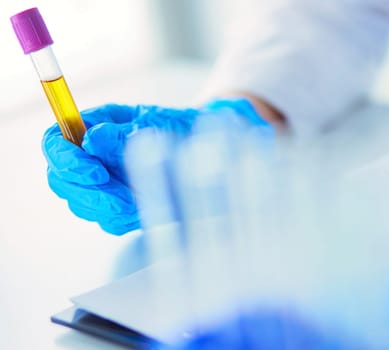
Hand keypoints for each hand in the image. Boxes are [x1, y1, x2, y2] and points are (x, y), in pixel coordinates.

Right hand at [42, 99, 271, 234]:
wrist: (213, 149)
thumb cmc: (182, 127)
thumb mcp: (157, 123)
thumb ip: (123, 133)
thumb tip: (90, 139)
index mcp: (94, 126)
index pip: (55, 140)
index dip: (64, 158)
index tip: (93, 173)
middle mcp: (93, 156)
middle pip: (62, 179)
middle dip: (88, 194)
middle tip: (122, 200)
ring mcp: (104, 184)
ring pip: (83, 205)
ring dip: (109, 208)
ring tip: (141, 202)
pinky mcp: (119, 206)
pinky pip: (109, 221)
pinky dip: (125, 218)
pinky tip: (146, 209)